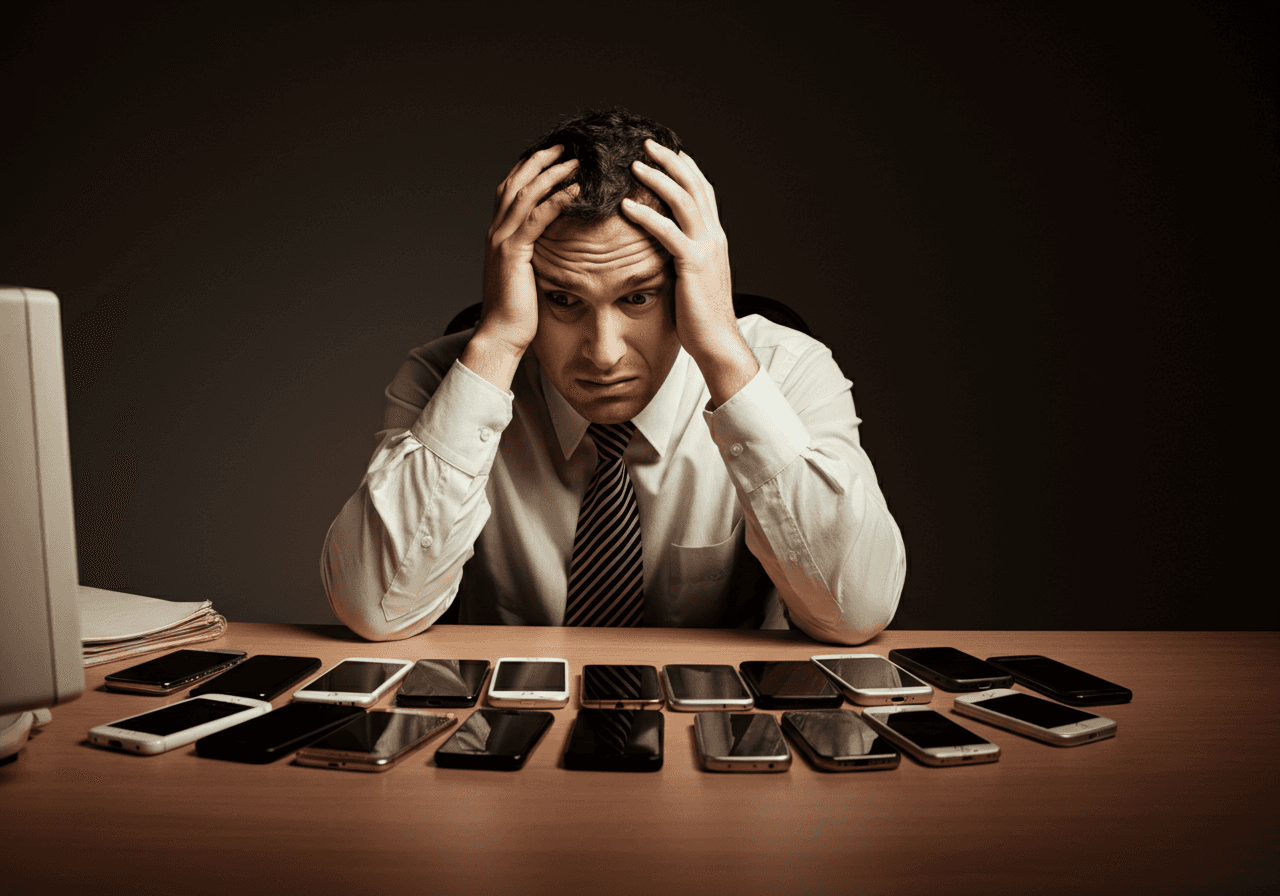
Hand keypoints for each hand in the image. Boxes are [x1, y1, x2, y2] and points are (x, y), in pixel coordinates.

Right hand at [464, 146, 578, 388]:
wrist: (501, 334)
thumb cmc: (519, 310)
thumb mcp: (529, 273)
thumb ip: (537, 252)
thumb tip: (559, 243)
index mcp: (499, 233)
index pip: (512, 188)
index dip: (532, 167)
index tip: (555, 154)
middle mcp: (496, 231)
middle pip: (516, 181)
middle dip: (542, 160)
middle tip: (567, 145)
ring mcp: (502, 239)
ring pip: (526, 193)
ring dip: (552, 174)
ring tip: (576, 161)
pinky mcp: (513, 252)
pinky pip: (536, 217)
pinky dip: (557, 200)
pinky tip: (576, 190)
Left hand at [622, 140, 757, 405]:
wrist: (717, 341)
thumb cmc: (700, 316)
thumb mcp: (691, 276)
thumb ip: (680, 255)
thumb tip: (659, 246)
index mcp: (714, 238)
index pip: (703, 192)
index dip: (685, 168)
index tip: (666, 152)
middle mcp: (714, 237)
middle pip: (695, 186)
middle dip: (670, 161)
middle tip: (647, 144)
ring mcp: (706, 249)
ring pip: (684, 200)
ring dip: (658, 179)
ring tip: (635, 164)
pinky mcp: (693, 264)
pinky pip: (668, 232)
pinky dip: (647, 215)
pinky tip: (627, 206)